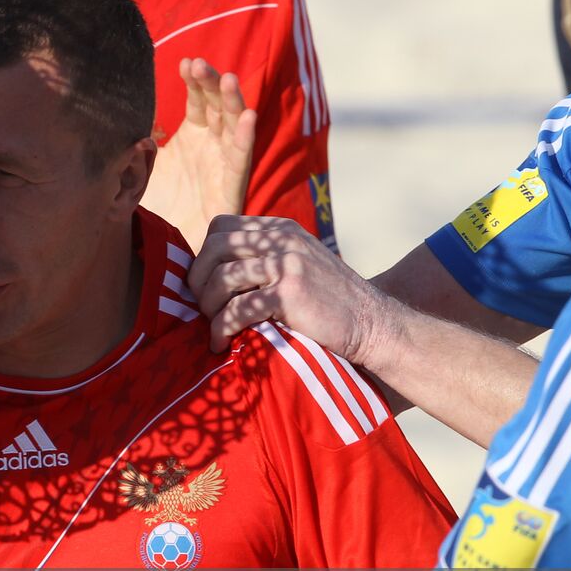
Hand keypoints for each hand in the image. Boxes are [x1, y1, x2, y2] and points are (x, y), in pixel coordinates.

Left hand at [140, 58, 256, 251]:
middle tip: (199, 64)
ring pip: (233, 125)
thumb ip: (136, 141)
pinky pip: (241, 159)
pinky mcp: (232, 186)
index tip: (185, 62)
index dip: (193, 81)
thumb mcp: (139, 166)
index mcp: (192, 135)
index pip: (197, 100)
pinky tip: (248, 117)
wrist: (167, 248)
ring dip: (232, 101)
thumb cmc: (154, 204)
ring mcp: (223, 162)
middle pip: (216, 105)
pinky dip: (246, 138)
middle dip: (210, 83)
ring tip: (226, 80)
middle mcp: (211, 144)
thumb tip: (122, 118)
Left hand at [188, 214, 388, 358]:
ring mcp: (286, 265)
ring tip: (212, 326)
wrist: (372, 323)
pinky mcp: (289, 294)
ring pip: (222, 278)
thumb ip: (263, 257)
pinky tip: (221, 343)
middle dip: (197, 279)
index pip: (220, 227)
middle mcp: (282, 240)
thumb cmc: (329, 302)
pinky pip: (237, 309)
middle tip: (200, 306)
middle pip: (215, 248)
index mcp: (280, 230)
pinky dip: (221, 329)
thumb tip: (210, 270)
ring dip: (209, 306)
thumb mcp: (297, 263)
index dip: (204, 254)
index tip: (204, 282)